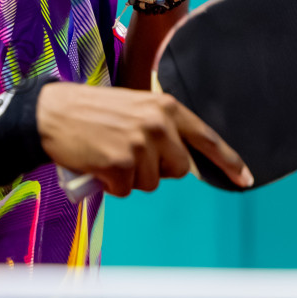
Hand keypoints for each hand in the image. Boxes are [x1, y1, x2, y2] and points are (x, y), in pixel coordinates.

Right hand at [36, 82, 252, 194]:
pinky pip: (126, 190)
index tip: (246, 178)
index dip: (228, 161)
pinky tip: (97, 164)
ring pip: (151, 183)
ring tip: (108, 154)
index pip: (206, 138)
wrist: (51, 113)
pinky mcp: (120, 164)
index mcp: (166, 107)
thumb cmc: (90, 111)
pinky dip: (110, 185)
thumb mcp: (134, 107)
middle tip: (128, 153)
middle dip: (157, 169)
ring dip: (130, 177)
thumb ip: (161, 128)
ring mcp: (140, 145)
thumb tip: (180, 162)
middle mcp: (158, 125)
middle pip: (178, 169)